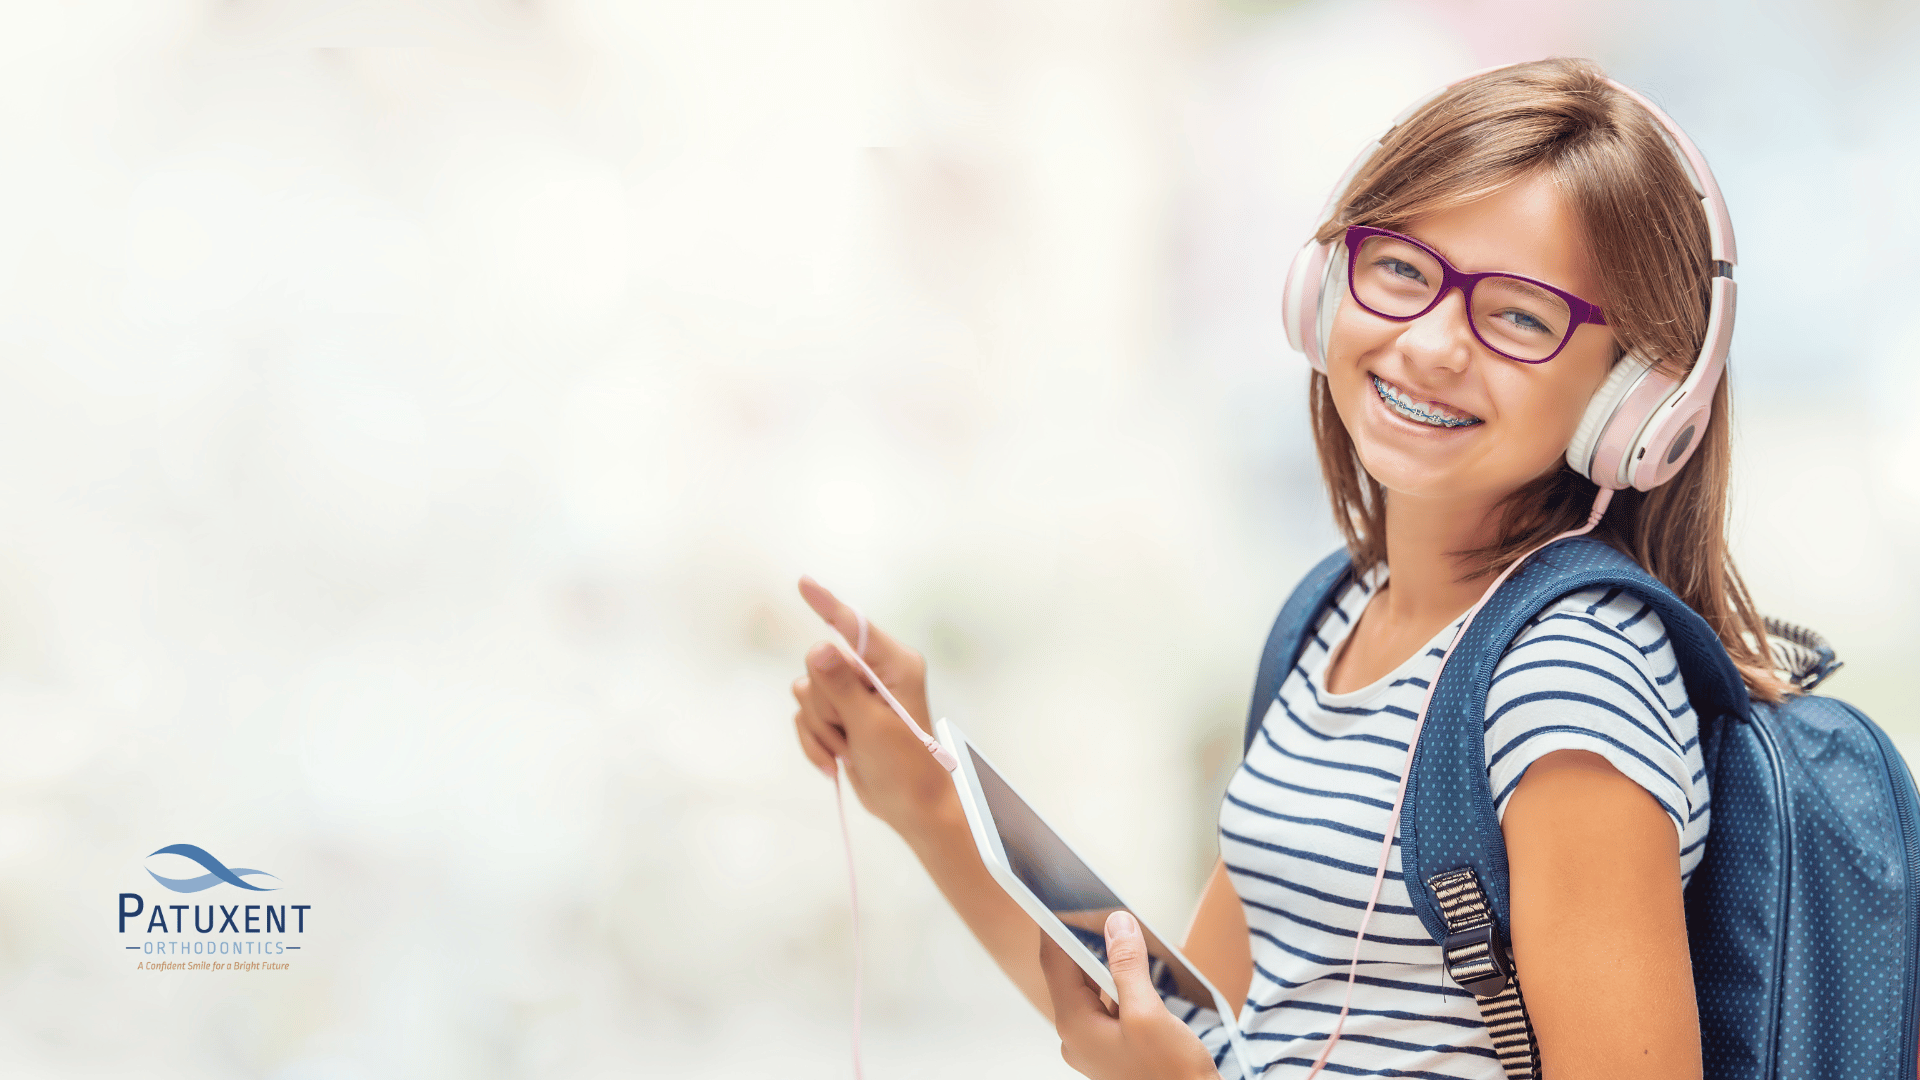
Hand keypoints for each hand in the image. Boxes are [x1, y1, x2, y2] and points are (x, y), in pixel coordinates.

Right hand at [790, 577, 953, 832]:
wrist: (911, 809)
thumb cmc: (907, 768)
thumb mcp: (873, 726)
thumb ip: (841, 687)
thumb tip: (818, 648)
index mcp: (895, 665)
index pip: (854, 628)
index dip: (827, 605)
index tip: (804, 583)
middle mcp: (873, 673)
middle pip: (819, 665)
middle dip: (826, 705)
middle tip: (851, 732)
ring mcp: (855, 695)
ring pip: (807, 693)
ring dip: (821, 729)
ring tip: (849, 749)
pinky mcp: (840, 717)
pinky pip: (804, 717)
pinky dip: (815, 742)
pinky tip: (837, 761)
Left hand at [1040, 910, 1219, 1079]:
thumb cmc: (1171, 1075)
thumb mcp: (1149, 1014)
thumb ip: (1128, 966)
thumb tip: (1116, 925)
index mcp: (1076, 1026)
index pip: (1055, 963)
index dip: (1054, 927)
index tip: (1054, 899)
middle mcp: (1077, 1036)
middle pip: (1071, 975)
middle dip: (1082, 941)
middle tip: (1093, 909)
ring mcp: (1094, 1045)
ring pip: (1089, 990)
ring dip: (1102, 963)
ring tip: (1116, 934)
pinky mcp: (1112, 1048)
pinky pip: (1104, 1006)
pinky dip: (1115, 985)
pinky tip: (1132, 973)